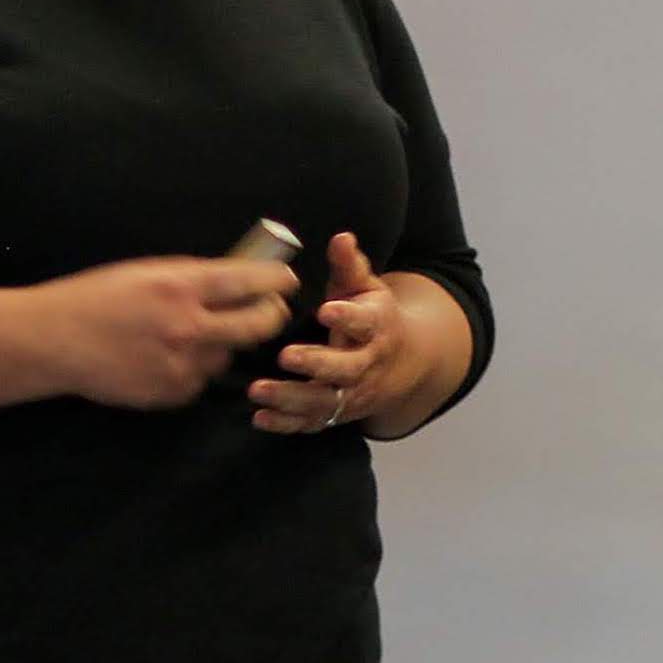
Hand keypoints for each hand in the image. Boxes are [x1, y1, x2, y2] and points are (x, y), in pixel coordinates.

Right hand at [41, 255, 292, 409]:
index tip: (285, 280)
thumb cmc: (96, 296)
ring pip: (227, 355)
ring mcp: (182, 364)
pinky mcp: (172, 393)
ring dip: (220, 344)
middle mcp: (189, 326)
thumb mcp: (147, 271)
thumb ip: (194, 276)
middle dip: (270, 315)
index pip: (252, 281)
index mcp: (182, 286)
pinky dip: (193, 368)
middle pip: (259, 326)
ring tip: (187, 333)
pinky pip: (199, 379)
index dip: (277, 280)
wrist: (53, 340)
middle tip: (268, 310)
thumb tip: (239, 276)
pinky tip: (163, 355)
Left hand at [251, 234, 406, 435]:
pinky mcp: (337, 413)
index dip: (347, 317)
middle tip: (286, 356)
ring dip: (291, 398)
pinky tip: (260, 418)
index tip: (326, 310)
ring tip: (258, 390)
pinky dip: (286, 424)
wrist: (404, 362)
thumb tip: (341, 238)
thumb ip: (350, 266)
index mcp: (377, 327)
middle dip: (316, 364)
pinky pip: (312, 423)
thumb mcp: (366, 288)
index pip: (365, 323)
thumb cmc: (373, 317)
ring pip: (325, 401)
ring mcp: (352, 393)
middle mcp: (367, 364)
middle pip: (345, 369)